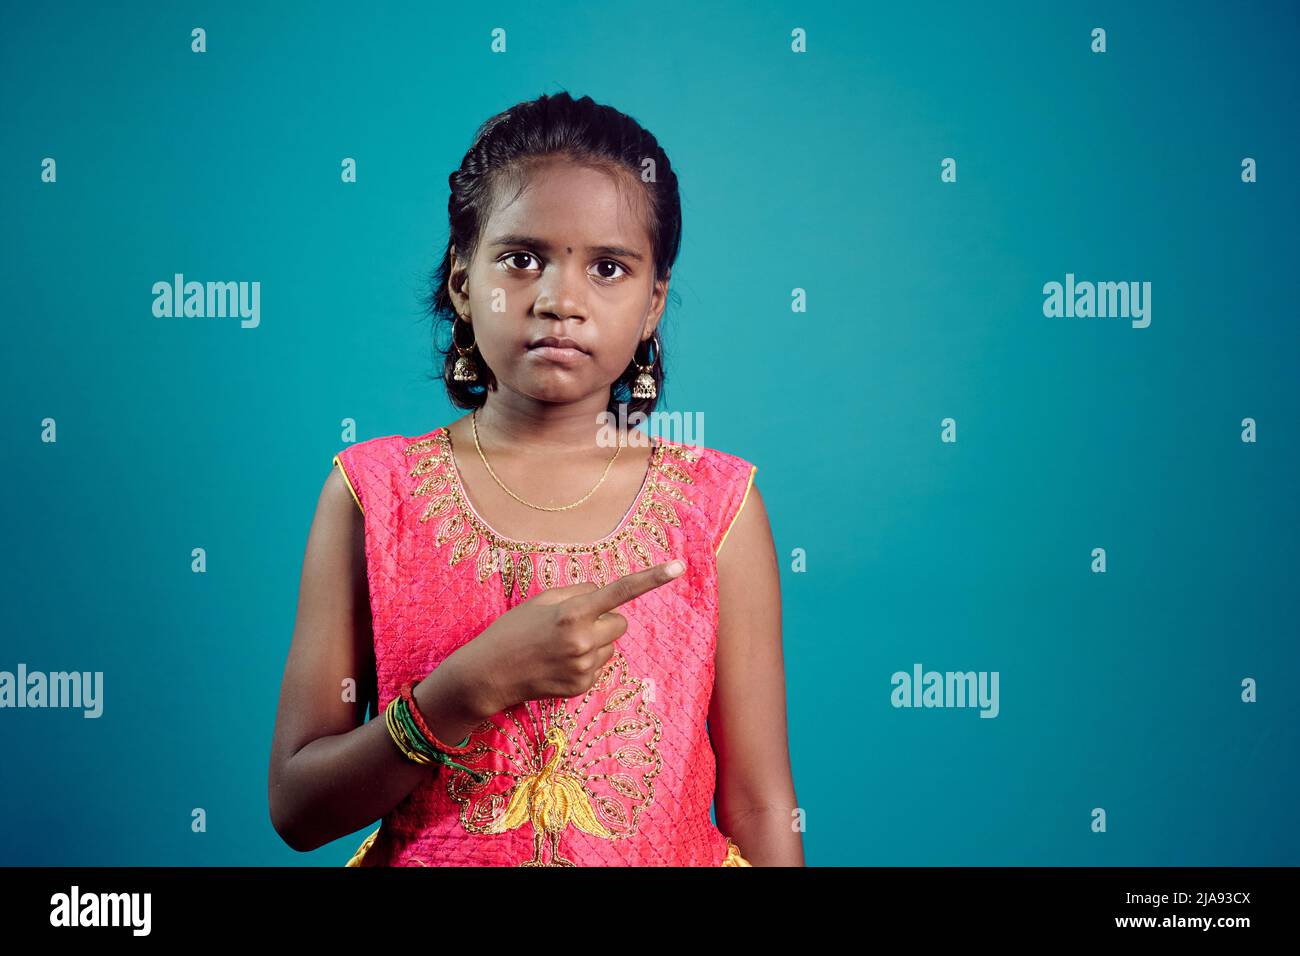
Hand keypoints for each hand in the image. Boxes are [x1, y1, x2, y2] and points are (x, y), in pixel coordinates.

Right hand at [455, 558, 686, 713]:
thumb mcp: (542, 600)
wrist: (489, 673)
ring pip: (611, 646)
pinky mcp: (582, 686)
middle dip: (604, 620)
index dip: (652, 578)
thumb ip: (578, 593)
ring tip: (561, 647)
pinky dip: (585, 662)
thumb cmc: (513, 629)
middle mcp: (584, 641)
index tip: (679, 567)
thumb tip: (603, 593)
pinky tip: (559, 664)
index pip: (621, 591)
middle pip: (621, 622)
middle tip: (573, 624)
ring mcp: (584, 667)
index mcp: (573, 613)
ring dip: (595, 642)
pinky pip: (599, 666)